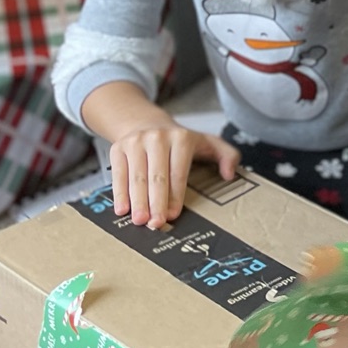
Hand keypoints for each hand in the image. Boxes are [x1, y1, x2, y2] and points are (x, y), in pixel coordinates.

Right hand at [108, 119, 239, 230]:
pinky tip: (122, 209)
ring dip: (137, 201)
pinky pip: (118, 174)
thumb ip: (227, 155)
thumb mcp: (207, 142)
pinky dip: (120, 193)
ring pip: (136, 177)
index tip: (173, 215)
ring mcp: (135, 142)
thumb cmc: (179, 141)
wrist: (146, 123)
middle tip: (155, 223)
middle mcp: (157, 137)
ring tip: (139, 220)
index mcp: (181, 137)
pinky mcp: (118, 148)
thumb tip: (229, 173)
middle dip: (156, 202)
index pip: (178, 171)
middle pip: (156, 176)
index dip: (175, 195)